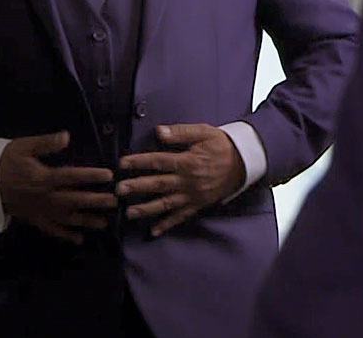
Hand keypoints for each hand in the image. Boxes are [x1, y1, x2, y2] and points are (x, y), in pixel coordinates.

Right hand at [0, 131, 117, 244]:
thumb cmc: (7, 160)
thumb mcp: (25, 146)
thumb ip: (46, 143)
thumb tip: (67, 136)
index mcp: (44, 178)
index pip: (72, 177)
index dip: (91, 176)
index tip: (108, 175)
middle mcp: (45, 197)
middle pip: (74, 200)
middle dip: (96, 201)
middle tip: (115, 202)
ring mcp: (40, 211)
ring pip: (67, 218)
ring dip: (86, 221)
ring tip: (104, 223)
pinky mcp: (34, 219)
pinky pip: (52, 230)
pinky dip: (65, 235)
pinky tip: (79, 239)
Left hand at [117, 124, 246, 236]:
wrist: (244, 163)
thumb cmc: (221, 145)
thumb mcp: (204, 132)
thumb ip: (181, 132)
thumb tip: (159, 132)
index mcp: (188, 161)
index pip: (158, 161)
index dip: (139, 162)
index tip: (122, 164)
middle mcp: (188, 181)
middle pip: (159, 184)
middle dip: (137, 188)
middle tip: (118, 191)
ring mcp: (193, 195)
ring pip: (166, 204)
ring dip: (147, 209)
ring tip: (129, 213)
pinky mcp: (198, 204)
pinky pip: (181, 216)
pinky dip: (167, 224)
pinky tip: (154, 231)